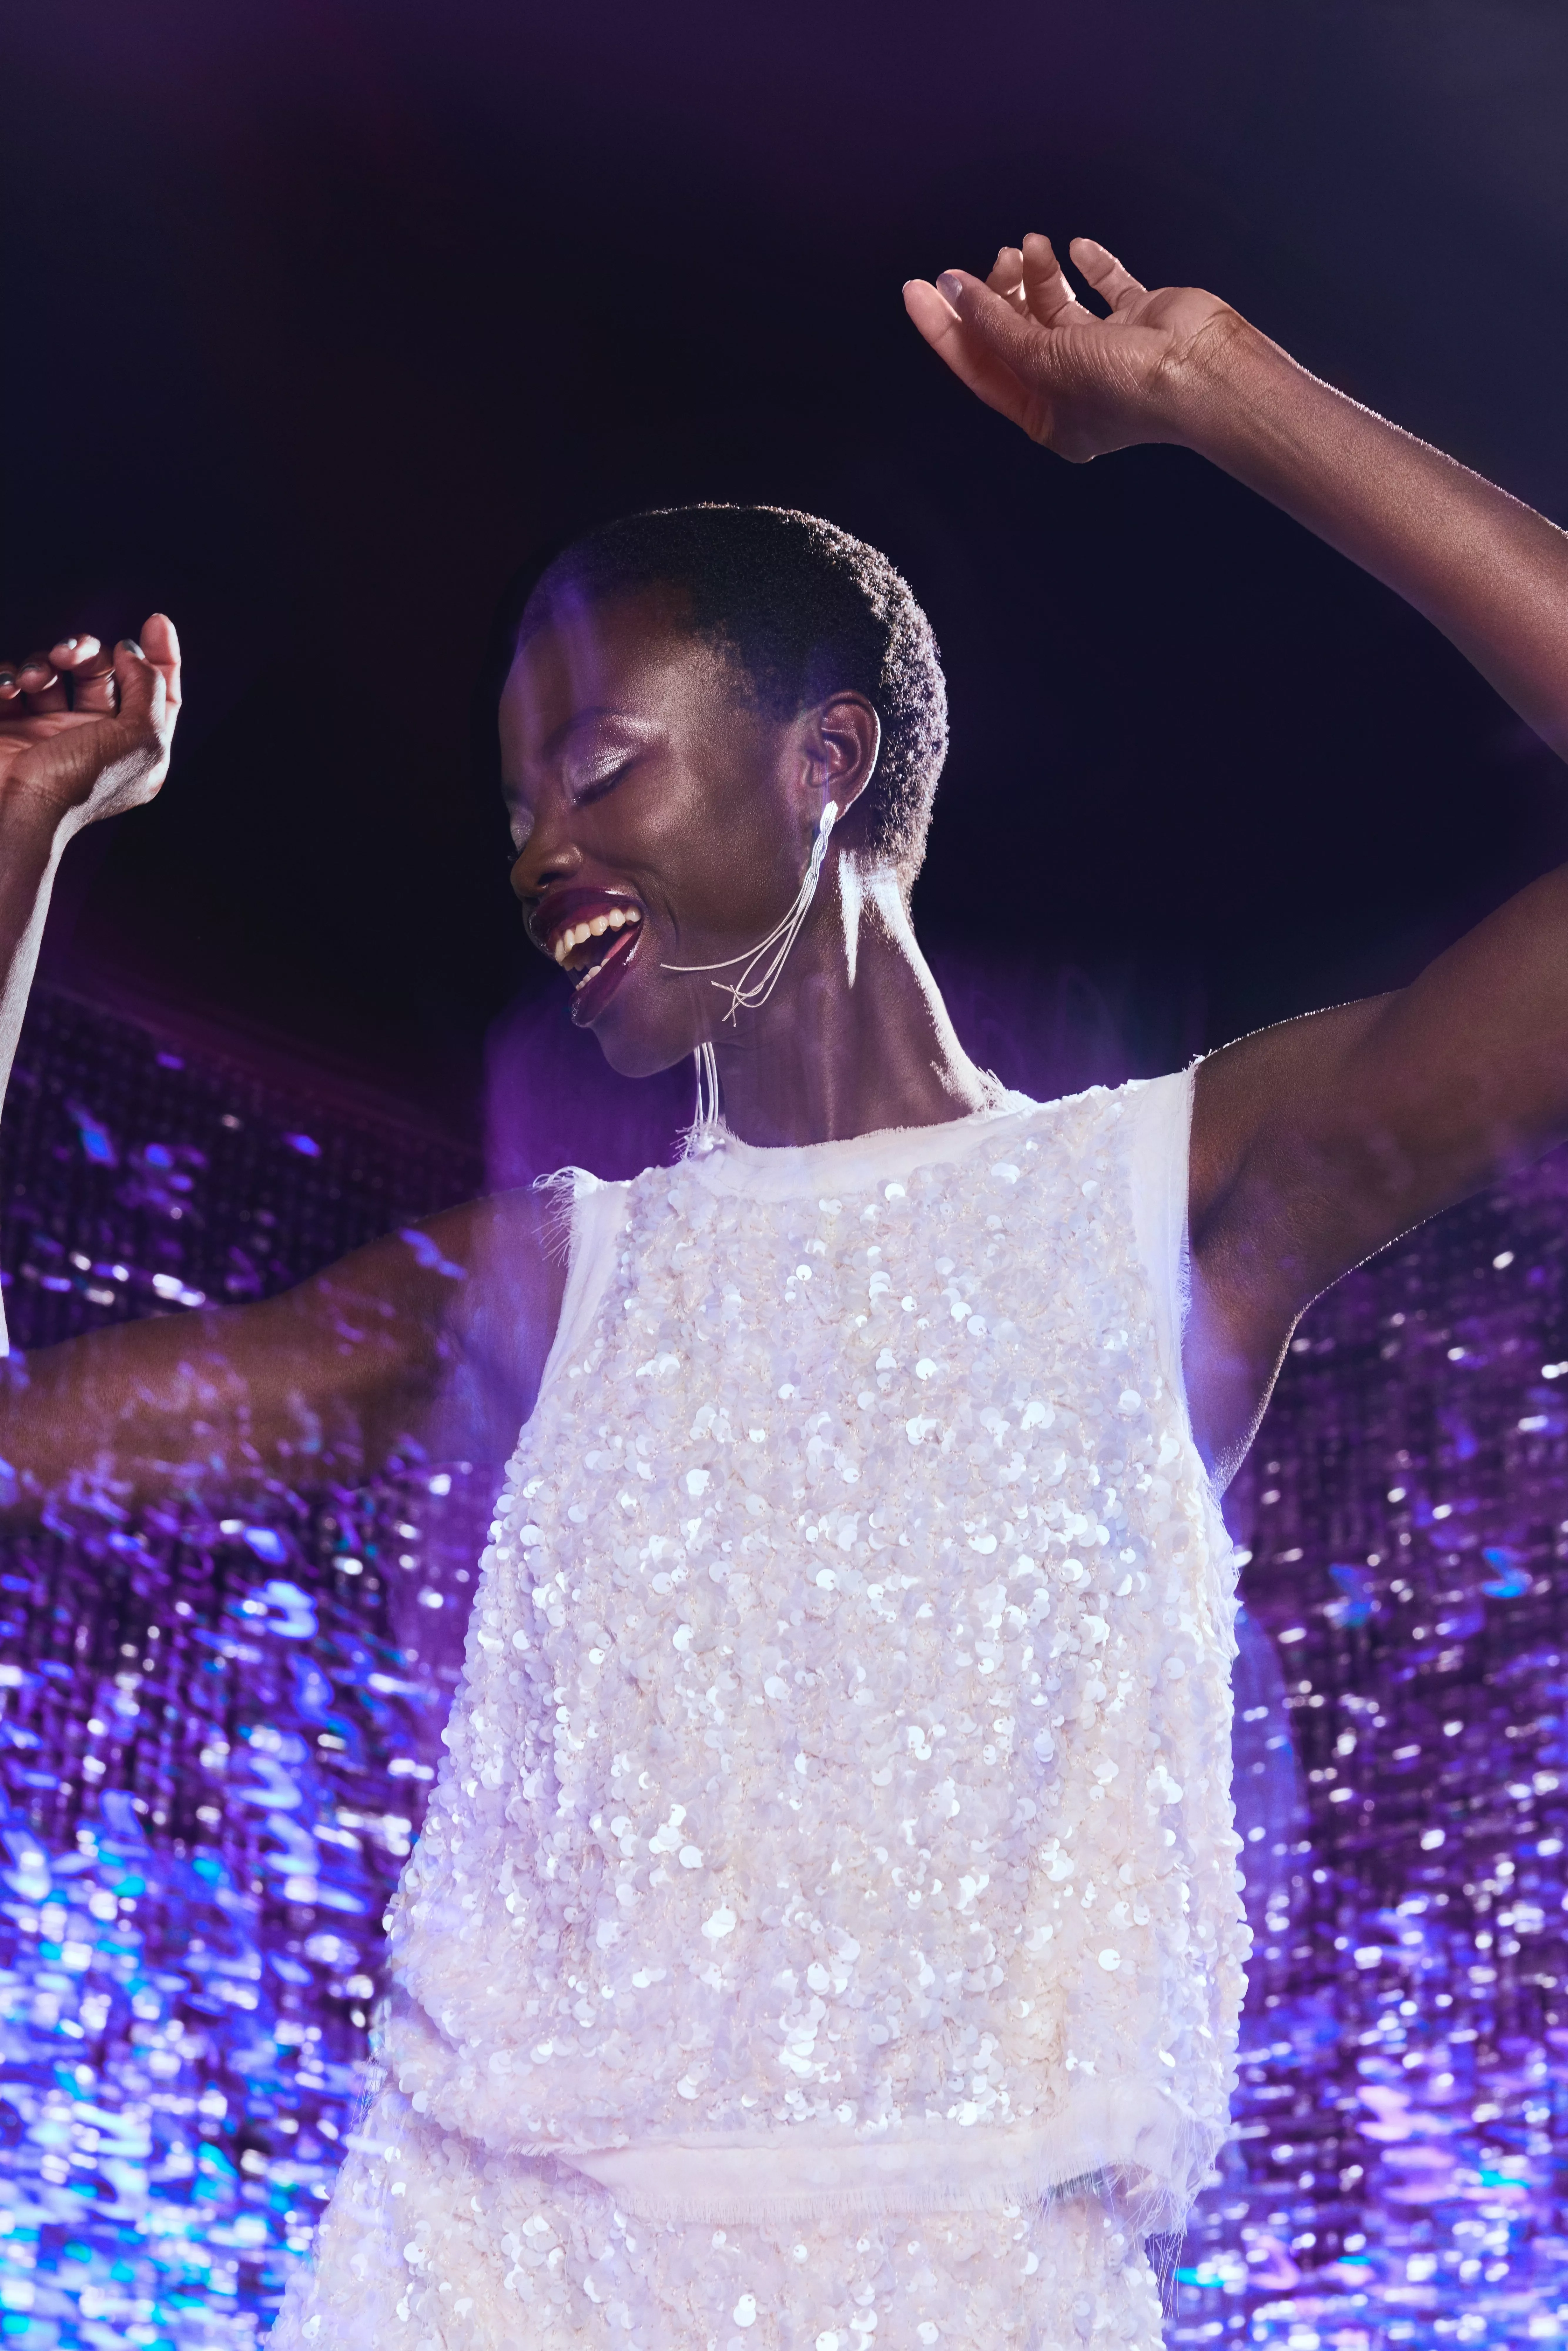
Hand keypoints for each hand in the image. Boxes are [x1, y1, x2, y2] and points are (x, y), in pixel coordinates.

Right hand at [0, 615, 180, 835]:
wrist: (13, 812)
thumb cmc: (80, 782)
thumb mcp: (140, 739)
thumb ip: (150, 690)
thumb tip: (133, 654)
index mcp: (134, 748)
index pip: (158, 694)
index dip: (162, 655)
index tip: (157, 620)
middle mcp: (96, 739)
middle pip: (103, 672)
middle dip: (88, 651)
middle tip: (70, 654)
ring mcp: (51, 731)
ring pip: (55, 670)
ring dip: (44, 662)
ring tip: (34, 680)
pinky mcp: (11, 725)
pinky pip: (14, 681)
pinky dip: (9, 677)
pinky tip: (9, 691)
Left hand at [904, 234, 1237, 463]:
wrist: (1201, 373)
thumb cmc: (1123, 385)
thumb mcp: (1042, 359)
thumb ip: (995, 325)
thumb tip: (954, 289)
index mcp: (1045, 415)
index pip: (978, 366)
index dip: (945, 326)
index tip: (917, 287)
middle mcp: (1072, 388)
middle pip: (1015, 333)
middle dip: (998, 292)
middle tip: (997, 257)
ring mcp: (1107, 354)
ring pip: (1056, 306)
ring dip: (1039, 274)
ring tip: (1032, 245)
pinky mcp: (1139, 322)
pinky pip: (1106, 287)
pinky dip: (1088, 266)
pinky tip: (1075, 248)